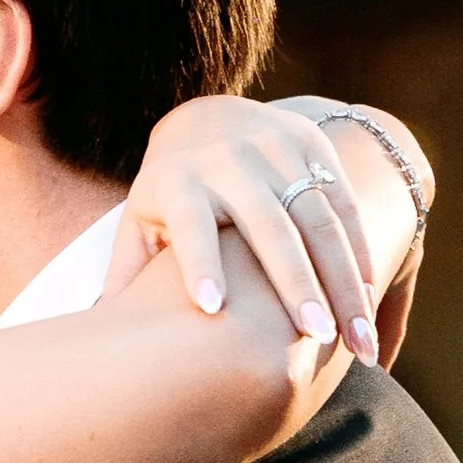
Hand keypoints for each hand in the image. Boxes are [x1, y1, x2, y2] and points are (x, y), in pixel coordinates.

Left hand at [107, 97, 421, 356]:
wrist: (209, 120)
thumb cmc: (168, 195)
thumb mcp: (139, 224)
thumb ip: (125, 274)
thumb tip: (97, 334)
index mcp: (178, 181)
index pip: (190, 222)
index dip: (198, 263)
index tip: (211, 308)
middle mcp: (229, 161)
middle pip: (267, 225)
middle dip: (296, 283)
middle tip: (315, 339)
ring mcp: (276, 148)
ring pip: (317, 219)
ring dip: (343, 281)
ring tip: (357, 341)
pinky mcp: (312, 146)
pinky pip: (344, 204)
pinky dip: (360, 253)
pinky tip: (366, 301)